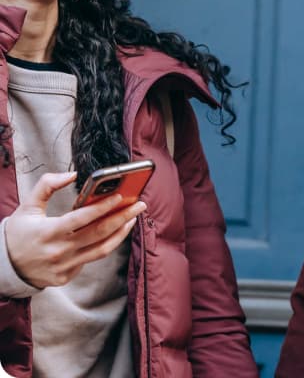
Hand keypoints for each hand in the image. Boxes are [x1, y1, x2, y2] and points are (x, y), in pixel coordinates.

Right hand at [5, 172, 145, 288]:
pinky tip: (113, 232)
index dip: (103, 207)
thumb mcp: (28, 205)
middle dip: (123, 217)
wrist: (4, 267)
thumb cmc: (18, 232)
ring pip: (101, 250)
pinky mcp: (66, 277)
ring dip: (121, 233)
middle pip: (99, 233)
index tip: (120, 196)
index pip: (82, 218)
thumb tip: (72, 175)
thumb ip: (47, 185)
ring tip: (133, 218)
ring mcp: (64, 267)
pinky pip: (91, 259)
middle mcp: (59, 251)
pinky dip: (104, 245)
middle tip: (140, 204)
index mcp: (49, 232)